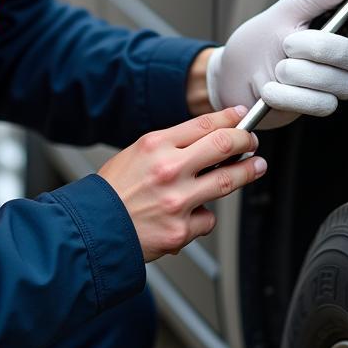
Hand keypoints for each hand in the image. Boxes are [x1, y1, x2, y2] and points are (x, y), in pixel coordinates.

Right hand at [98, 107, 265, 261]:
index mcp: (155, 145)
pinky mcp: (181, 230)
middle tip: (252, 141)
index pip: (205, 124)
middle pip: (224, 145)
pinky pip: (207, 219)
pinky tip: (191, 216)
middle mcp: (169, 169)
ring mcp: (177, 200)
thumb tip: (207, 139)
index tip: (241, 116)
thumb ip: (170, 146)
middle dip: (245, 140)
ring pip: (227, 180)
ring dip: (247, 171)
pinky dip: (204, 216)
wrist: (91, 231)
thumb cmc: (112, 193)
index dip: (230, 118)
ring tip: (256, 166)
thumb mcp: (136, 154)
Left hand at [206, 0, 347, 127]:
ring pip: (331, 90)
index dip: (330, 47)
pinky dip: (284, 96)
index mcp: (336, 43)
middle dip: (310, 58)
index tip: (295, 37)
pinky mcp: (307, 111)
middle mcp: (336, 70)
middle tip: (284, 49)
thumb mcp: (285, 11)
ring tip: (275, 69)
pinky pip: (314, 107)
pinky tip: (269, 89)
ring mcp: (323, 92)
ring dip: (293, 77)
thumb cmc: (258, 42)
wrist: (230, 74)